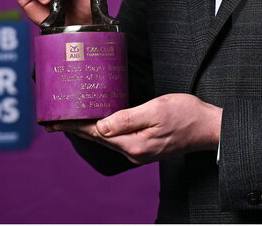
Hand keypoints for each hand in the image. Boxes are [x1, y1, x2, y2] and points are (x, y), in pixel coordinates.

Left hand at [48, 94, 221, 164]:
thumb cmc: (187, 114)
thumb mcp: (156, 109)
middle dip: (75, 128)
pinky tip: (99, 123)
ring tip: (70, 120)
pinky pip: (118, 139)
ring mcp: (139, 152)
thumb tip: (100, 126)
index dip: (73, 125)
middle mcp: (132, 152)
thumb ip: (127, 119)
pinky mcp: (145, 148)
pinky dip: (104, 131)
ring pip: (106, 139)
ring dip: (87, 129)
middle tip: (52, 120)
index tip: (53, 120)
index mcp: (132, 143)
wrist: (210, 128)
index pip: (95, 133)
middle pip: (97, 138)